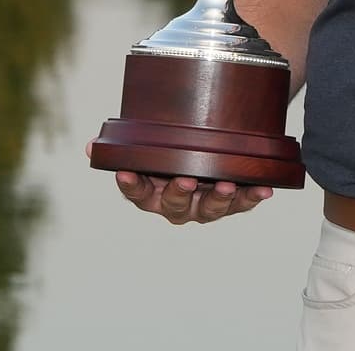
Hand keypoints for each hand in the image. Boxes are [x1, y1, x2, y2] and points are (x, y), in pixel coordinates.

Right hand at [90, 140, 272, 224]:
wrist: (206, 151)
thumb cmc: (172, 151)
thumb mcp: (150, 146)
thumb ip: (126, 145)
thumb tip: (90, 148)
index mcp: (152, 192)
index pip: (136, 193)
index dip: (131, 185)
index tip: (126, 173)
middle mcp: (177, 204)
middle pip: (174, 204)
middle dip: (179, 192)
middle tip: (185, 180)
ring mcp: (204, 206)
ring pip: (210, 208)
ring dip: (218, 198)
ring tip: (227, 185)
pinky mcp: (231, 203)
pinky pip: (242, 203)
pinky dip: (253, 196)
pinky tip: (264, 189)